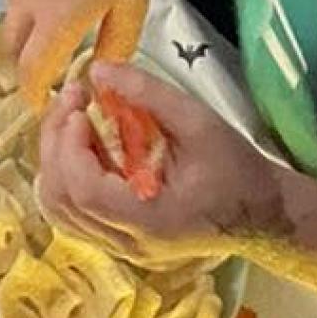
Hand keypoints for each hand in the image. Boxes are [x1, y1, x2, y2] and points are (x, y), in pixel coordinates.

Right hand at [3, 0, 158, 109]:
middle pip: (12, 44)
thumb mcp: (132, 5)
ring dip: (32, 12)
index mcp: (56, 20)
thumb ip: (115, 46)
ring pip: (14, 2)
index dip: (35, 91)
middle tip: (48, 56)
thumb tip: (100, 69)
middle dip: (26, 58)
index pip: (32, 72)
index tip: (42, 98)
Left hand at [39, 65, 285, 269]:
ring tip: (73, 121)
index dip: (69, 146)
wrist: (262, 213)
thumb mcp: (199, 121)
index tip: (80, 106)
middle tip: (71, 101)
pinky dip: (66, 178)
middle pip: (61, 202)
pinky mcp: (122, 241)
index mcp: (149, 219)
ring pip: (60, 212)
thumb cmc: (235, 168)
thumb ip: (148, 93)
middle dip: (54, 145)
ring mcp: (123, 248)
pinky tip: (84, 147)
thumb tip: (97, 69)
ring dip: (56, 161)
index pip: (84, 191)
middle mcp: (129, 242)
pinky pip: (74, 215)